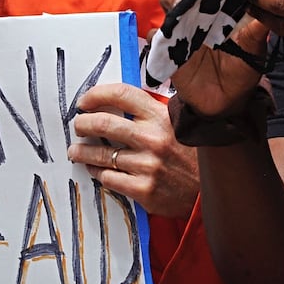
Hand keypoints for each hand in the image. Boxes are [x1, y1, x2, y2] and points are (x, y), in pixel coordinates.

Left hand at [67, 82, 198, 217]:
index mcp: (160, 116)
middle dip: (83, 123)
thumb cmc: (189, 152)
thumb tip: (114, 99)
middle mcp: (153, 138)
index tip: (84, 101)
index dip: (97, 94)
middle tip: (77, 126)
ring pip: (101, 154)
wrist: (209, 189)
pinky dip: (97, 173)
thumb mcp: (175, 122)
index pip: (121, 94)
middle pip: (104, 123)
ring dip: (82, 152)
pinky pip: (109, 178)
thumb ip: (149, 110)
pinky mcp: (144, 190)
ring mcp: (148, 165)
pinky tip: (95, 170)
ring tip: (75, 151)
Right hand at [158, 0, 269, 118]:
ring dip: (172, 0)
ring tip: (180, 6)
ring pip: (168, 2)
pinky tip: (167, 36)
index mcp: (221, 7)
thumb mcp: (254, 49)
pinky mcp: (168, 49)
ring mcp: (182, 28)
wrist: (228, 103)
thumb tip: (270, 5)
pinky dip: (158, 32)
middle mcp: (199, 12)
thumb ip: (259, 29)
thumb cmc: (243, 69)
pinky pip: (156, 34)